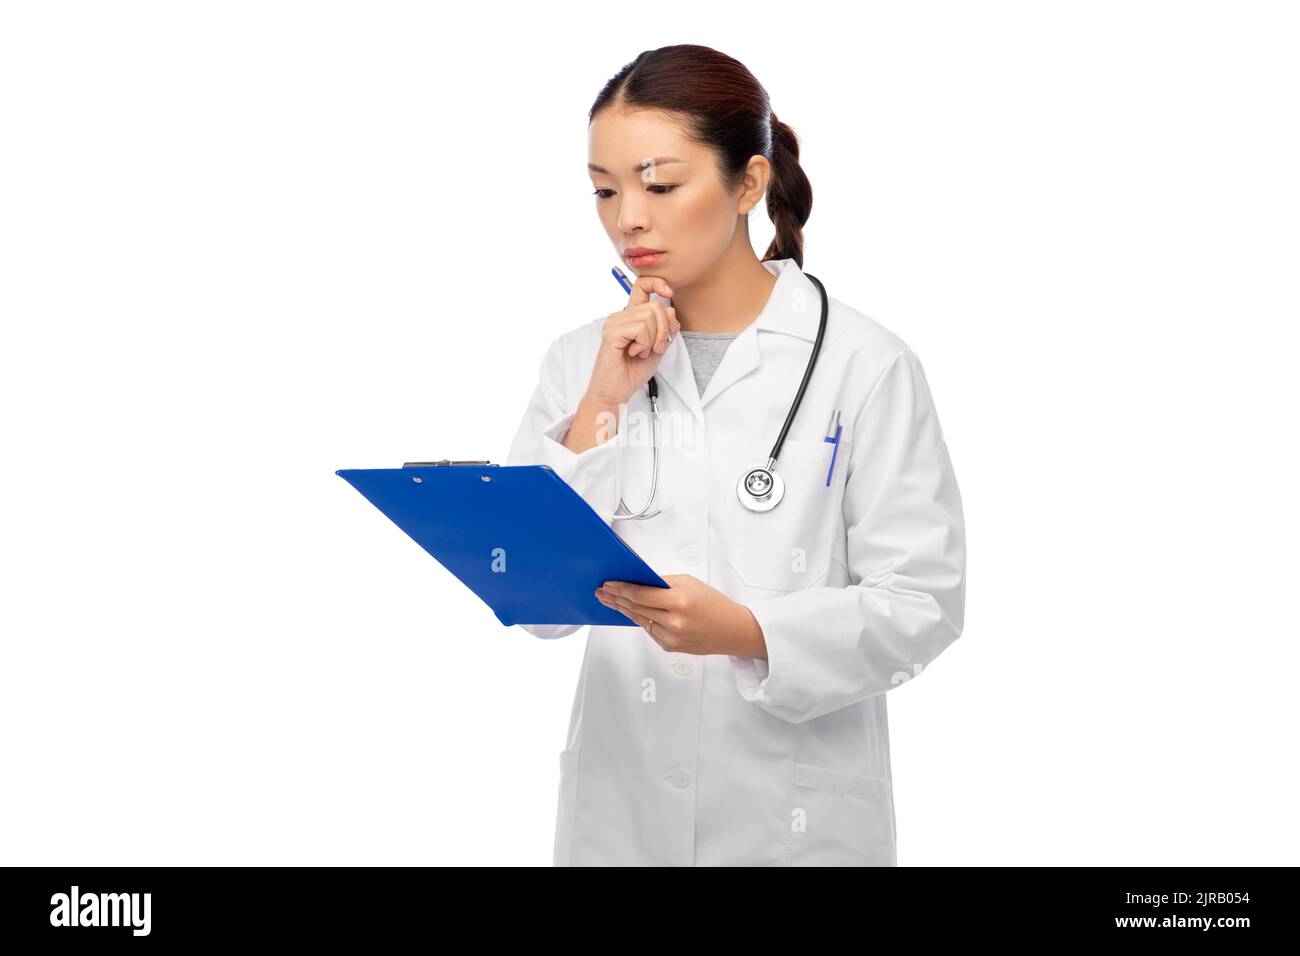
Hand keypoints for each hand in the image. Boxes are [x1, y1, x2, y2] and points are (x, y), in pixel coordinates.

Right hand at [586, 275, 680, 406]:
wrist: (616, 392)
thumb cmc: (632, 372)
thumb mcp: (658, 347)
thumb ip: (666, 329)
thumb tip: (670, 309)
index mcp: (631, 316)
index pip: (642, 286)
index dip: (657, 283)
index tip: (668, 292)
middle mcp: (621, 316)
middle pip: (656, 306)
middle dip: (664, 330)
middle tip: (656, 348)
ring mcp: (615, 322)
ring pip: (650, 317)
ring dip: (653, 339)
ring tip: (642, 352)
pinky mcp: (612, 333)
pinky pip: (640, 328)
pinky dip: (644, 343)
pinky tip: (634, 352)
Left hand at [595, 574, 766, 658]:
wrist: (733, 630)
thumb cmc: (714, 604)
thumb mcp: (690, 583)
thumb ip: (663, 583)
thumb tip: (638, 581)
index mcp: (679, 601)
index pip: (641, 594)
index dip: (621, 589)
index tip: (609, 584)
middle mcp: (674, 621)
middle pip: (636, 608)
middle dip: (617, 599)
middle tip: (603, 592)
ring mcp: (671, 637)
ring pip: (639, 620)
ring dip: (623, 610)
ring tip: (610, 601)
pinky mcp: (670, 647)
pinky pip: (649, 630)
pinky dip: (640, 620)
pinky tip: (630, 612)